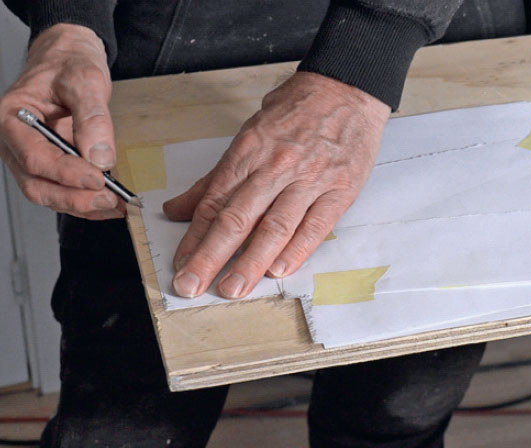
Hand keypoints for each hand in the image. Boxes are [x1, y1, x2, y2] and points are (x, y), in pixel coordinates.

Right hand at [0, 24, 122, 219]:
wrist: (68, 59)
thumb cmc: (68, 63)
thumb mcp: (85, 80)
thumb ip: (92, 117)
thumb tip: (99, 156)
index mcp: (12, 117)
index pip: (33, 156)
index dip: (66, 173)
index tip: (97, 179)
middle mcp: (15, 141)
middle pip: (36, 184)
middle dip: (74, 198)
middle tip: (108, 200)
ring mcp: (31, 155)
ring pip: (48, 193)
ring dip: (81, 205)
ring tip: (115, 205)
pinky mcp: (50, 163)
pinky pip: (62, 190)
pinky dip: (85, 200)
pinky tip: (109, 203)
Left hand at [163, 72, 389, 298]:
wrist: (347, 89)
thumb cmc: (297, 110)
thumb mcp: (249, 133)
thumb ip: (216, 177)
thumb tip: (180, 208)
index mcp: (250, 150)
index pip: (215, 201)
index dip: (194, 237)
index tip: (180, 264)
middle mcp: (277, 166)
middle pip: (238, 218)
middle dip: (211, 256)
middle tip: (191, 285)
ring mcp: (311, 179)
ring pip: (275, 227)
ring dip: (250, 262)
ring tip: (232, 289)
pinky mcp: (340, 190)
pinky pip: (315, 226)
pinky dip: (296, 251)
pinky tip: (278, 271)